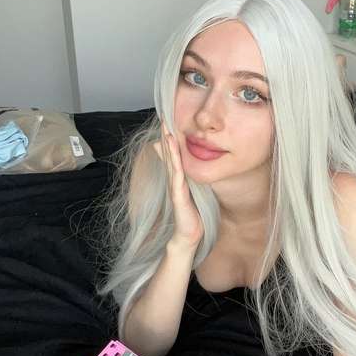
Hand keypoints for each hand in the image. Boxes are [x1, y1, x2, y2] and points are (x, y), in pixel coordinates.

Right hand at [152, 119, 203, 248]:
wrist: (188, 234)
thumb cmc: (192, 214)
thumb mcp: (192, 192)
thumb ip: (189, 179)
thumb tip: (187, 167)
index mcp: (178, 179)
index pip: (173, 155)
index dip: (170, 139)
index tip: (169, 122)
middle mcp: (174, 181)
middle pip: (169, 156)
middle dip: (166, 138)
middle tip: (163, 120)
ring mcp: (175, 189)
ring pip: (171, 164)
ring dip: (168, 148)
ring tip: (167, 133)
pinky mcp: (178, 198)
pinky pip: (177, 179)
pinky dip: (175, 166)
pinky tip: (174, 157)